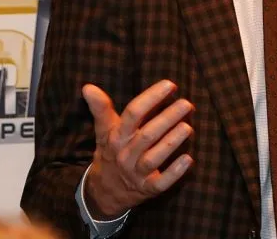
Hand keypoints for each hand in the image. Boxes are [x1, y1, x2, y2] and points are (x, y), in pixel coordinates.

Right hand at [82, 80, 193, 218]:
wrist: (105, 190)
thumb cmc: (111, 152)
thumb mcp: (104, 131)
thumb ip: (100, 108)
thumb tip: (87, 87)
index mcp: (116, 136)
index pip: (133, 113)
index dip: (151, 98)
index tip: (170, 85)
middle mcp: (125, 154)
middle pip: (146, 135)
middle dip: (167, 118)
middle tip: (186, 104)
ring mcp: (136, 173)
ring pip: (154, 158)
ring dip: (171, 143)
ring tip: (188, 127)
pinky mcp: (147, 188)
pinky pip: (161, 183)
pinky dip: (174, 172)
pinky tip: (188, 159)